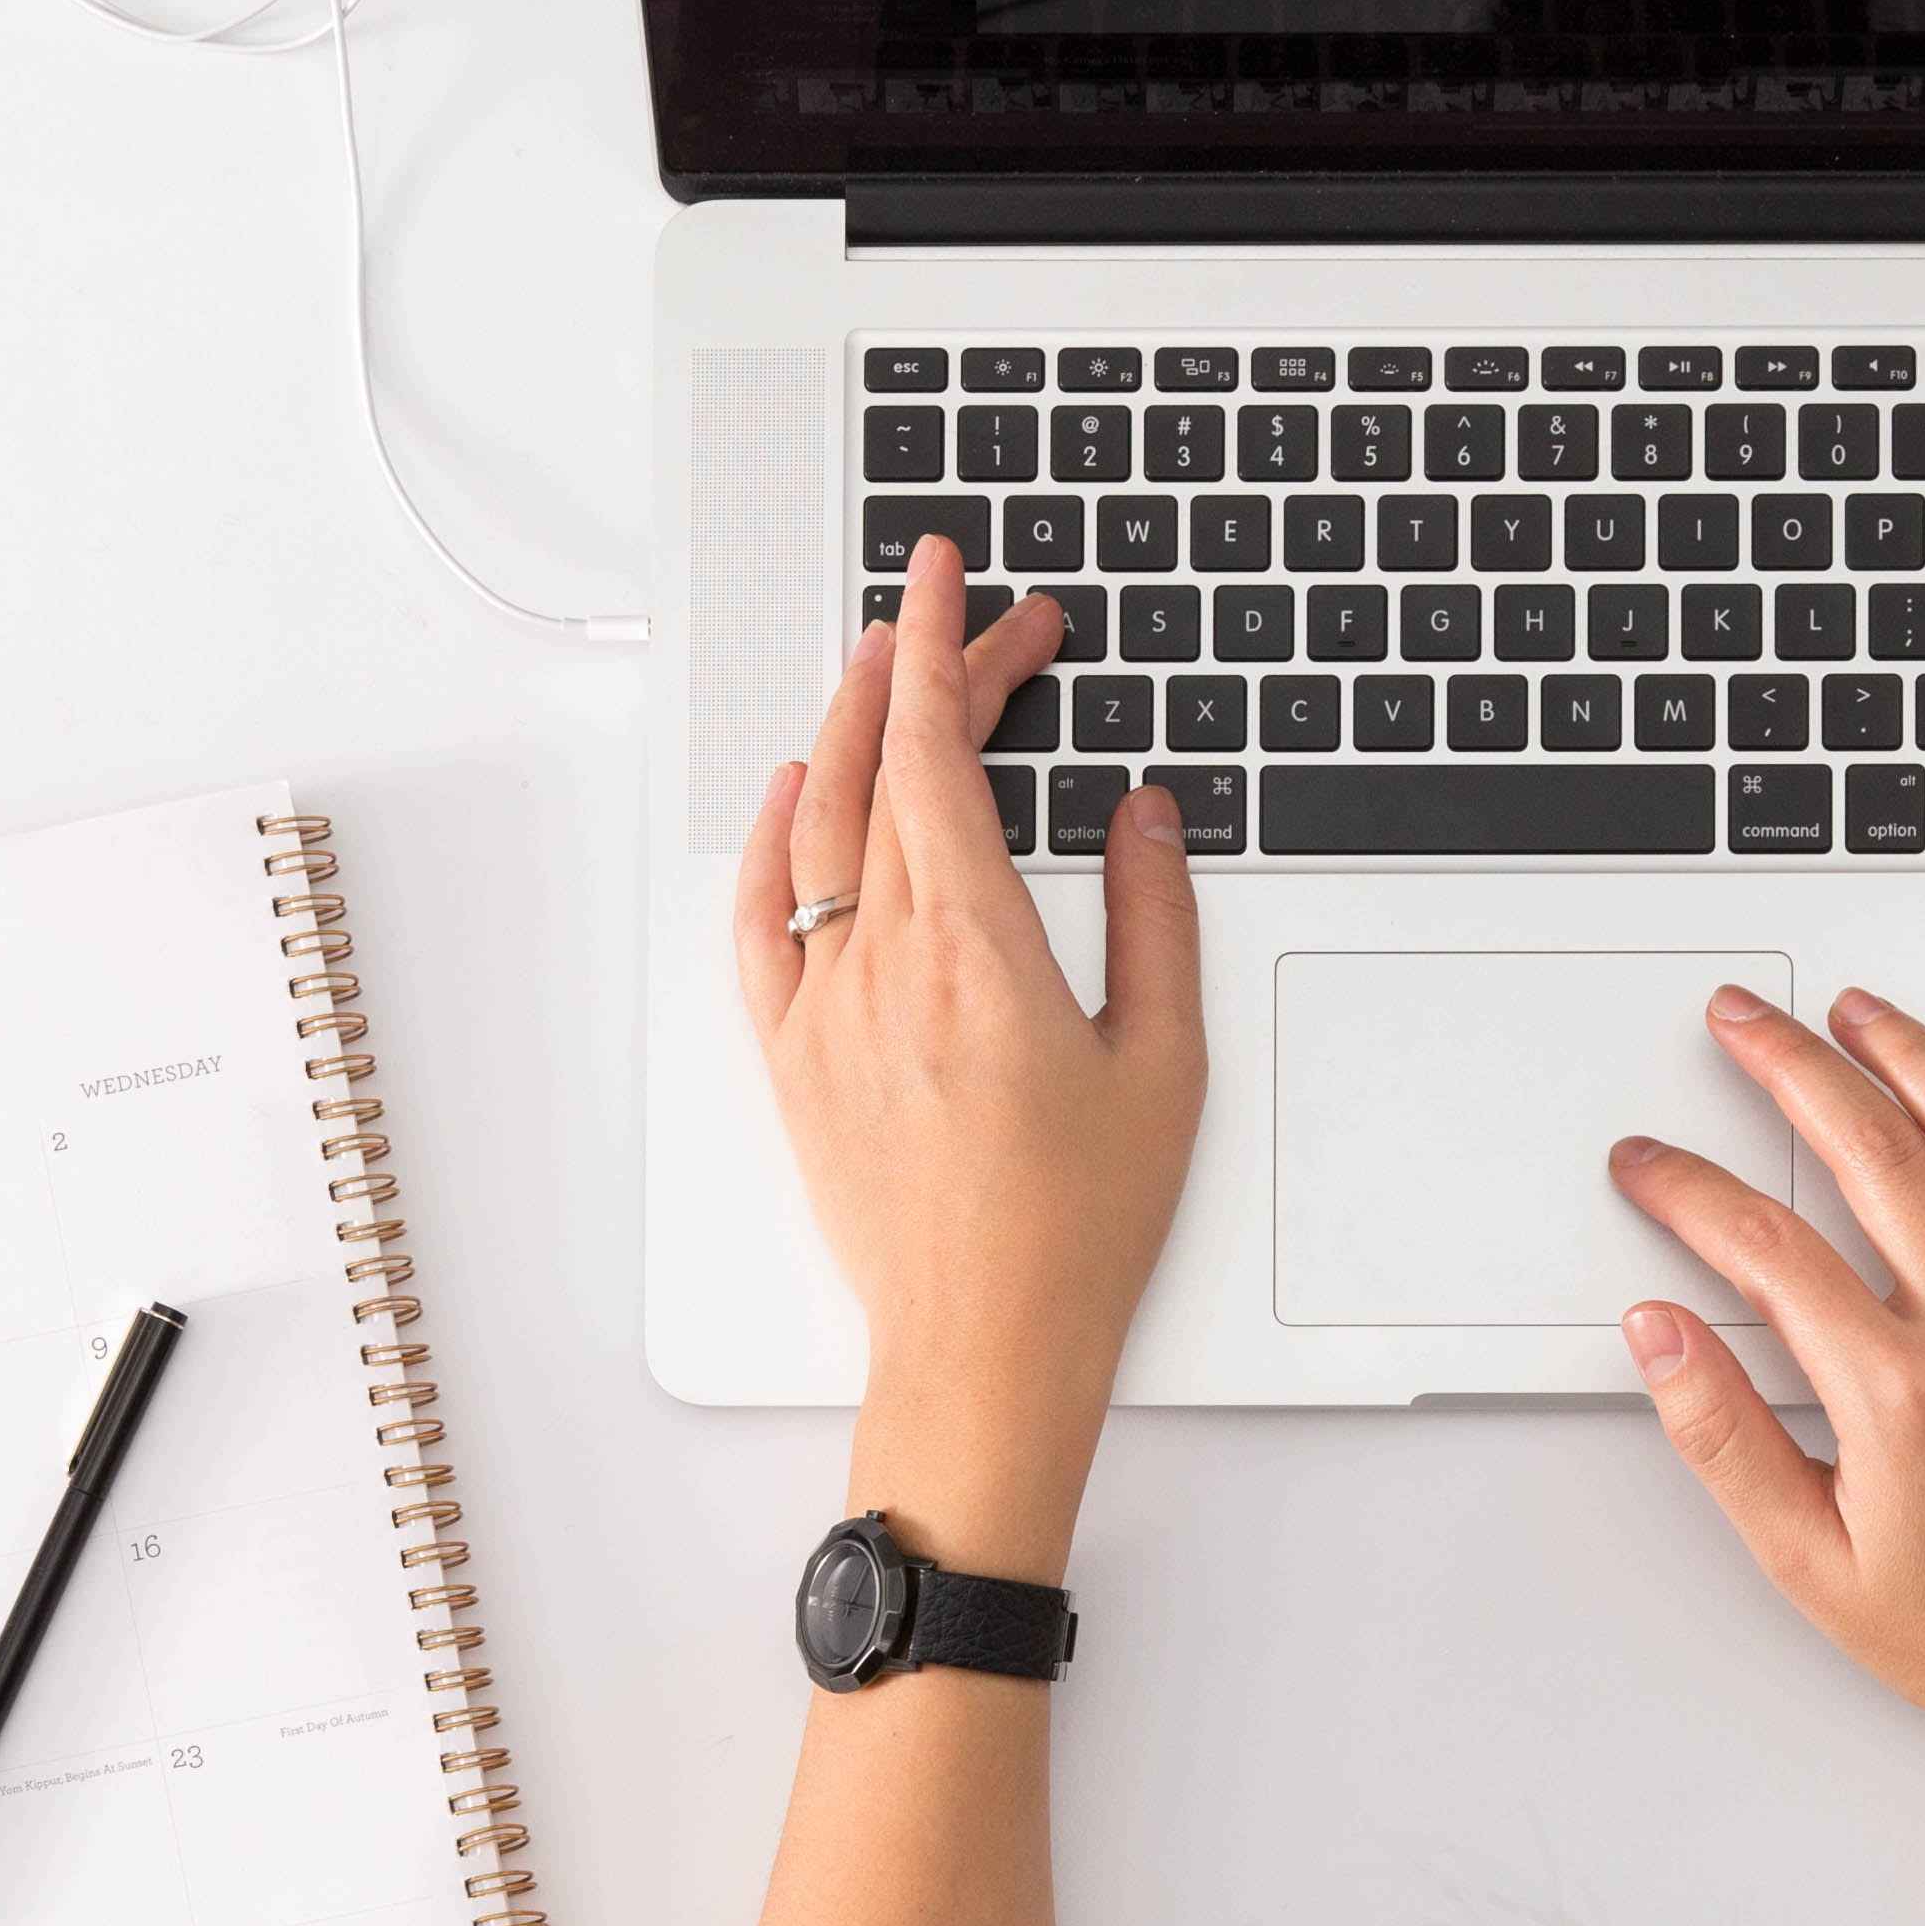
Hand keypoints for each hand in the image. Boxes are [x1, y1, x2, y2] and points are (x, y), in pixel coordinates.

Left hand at [733, 538, 1205, 1567]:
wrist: (982, 1344)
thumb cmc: (1077, 1226)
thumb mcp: (1162, 1061)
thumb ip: (1156, 919)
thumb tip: (1142, 815)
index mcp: (976, 947)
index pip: (938, 752)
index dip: (944, 649)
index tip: (953, 580)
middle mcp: (883, 962)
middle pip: (884, 771)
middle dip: (925, 672)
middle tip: (975, 621)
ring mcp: (824, 1007)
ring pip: (817, 829)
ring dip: (848, 733)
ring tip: (884, 668)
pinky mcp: (793, 1059)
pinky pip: (762, 921)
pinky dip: (773, 840)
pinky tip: (795, 794)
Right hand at [1608, 989, 1924, 1751]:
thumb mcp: (1805, 1559)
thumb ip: (1722, 1435)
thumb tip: (1659, 1331)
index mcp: (1898, 1395)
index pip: (1766, 1248)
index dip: (1690, 1188)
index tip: (1649, 1162)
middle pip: (1871, 1155)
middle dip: (1788, 1068)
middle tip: (1740, 1021)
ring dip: (1913, 1058)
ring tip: (1859, 1009)